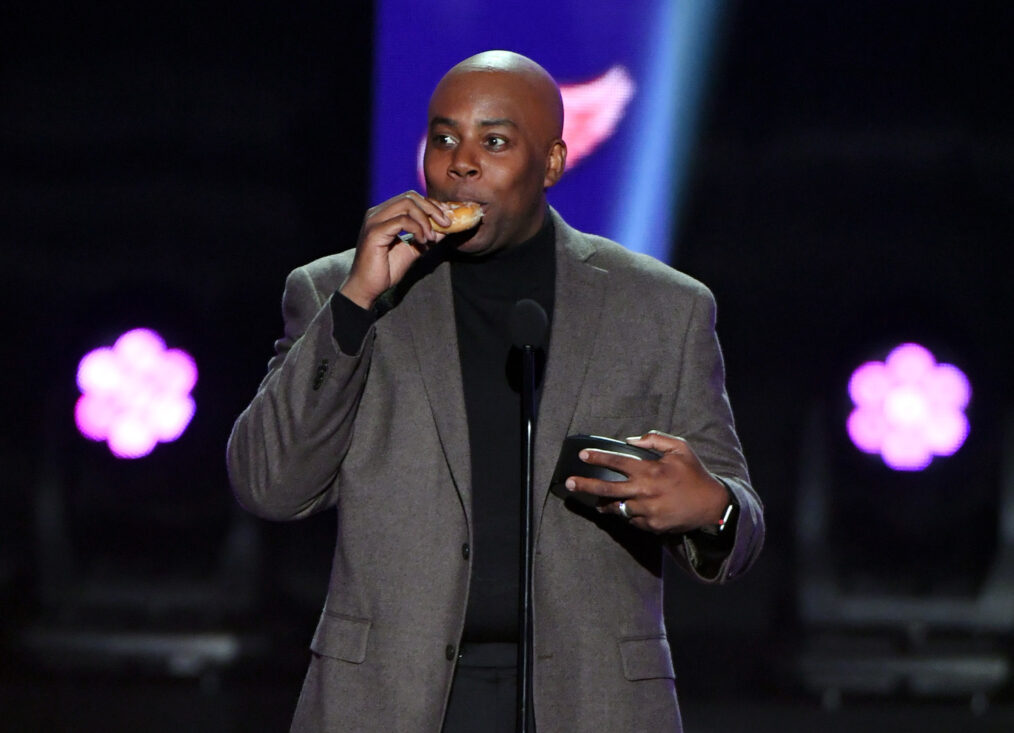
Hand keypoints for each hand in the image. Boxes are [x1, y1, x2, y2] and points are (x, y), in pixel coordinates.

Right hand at [340, 191, 451, 308]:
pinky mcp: (374, 232)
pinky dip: (417, 229)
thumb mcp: (413, 249)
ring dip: (425, 220)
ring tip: (431, 237)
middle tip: (446, 224)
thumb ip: (426, 236)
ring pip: (407, 204)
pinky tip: (422, 241)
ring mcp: (374, 221)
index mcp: (384, 214)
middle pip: (410, 197)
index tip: (446, 218)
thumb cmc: (387, 269)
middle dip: (432, 208)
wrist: (368, 287)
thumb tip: (446, 227)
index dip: (431, 205)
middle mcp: (377, 213)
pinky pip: (402, 221)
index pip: (410, 199)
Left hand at [564, 430, 729, 533]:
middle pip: (607, 489)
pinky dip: (629, 513)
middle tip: (569, 483)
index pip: (617, 462)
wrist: (711, 505)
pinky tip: (628, 509)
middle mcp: (645, 492)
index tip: (582, 456)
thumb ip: (655, 440)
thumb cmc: (695, 474)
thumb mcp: (680, 449)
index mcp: (650, 471)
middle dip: (585, 485)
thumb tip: (631, 440)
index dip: (598, 458)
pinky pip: (632, 520)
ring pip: (617, 508)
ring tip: (595, 501)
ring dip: (605, 504)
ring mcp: (647, 511)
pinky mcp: (651, 526)